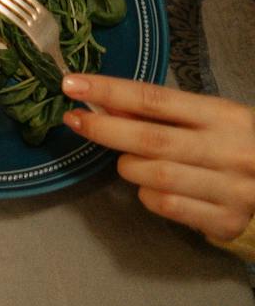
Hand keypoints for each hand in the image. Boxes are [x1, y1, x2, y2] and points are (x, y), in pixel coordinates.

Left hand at [63, 74, 254, 242]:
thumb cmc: (232, 143)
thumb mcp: (205, 117)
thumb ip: (159, 111)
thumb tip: (102, 102)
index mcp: (224, 115)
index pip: (154, 99)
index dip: (109, 91)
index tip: (72, 84)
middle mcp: (230, 151)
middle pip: (149, 139)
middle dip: (103, 129)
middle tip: (73, 120)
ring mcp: (231, 189)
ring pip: (153, 176)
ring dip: (128, 166)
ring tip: (129, 159)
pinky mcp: (226, 221)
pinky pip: (166, 205)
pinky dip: (148, 194)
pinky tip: (151, 186)